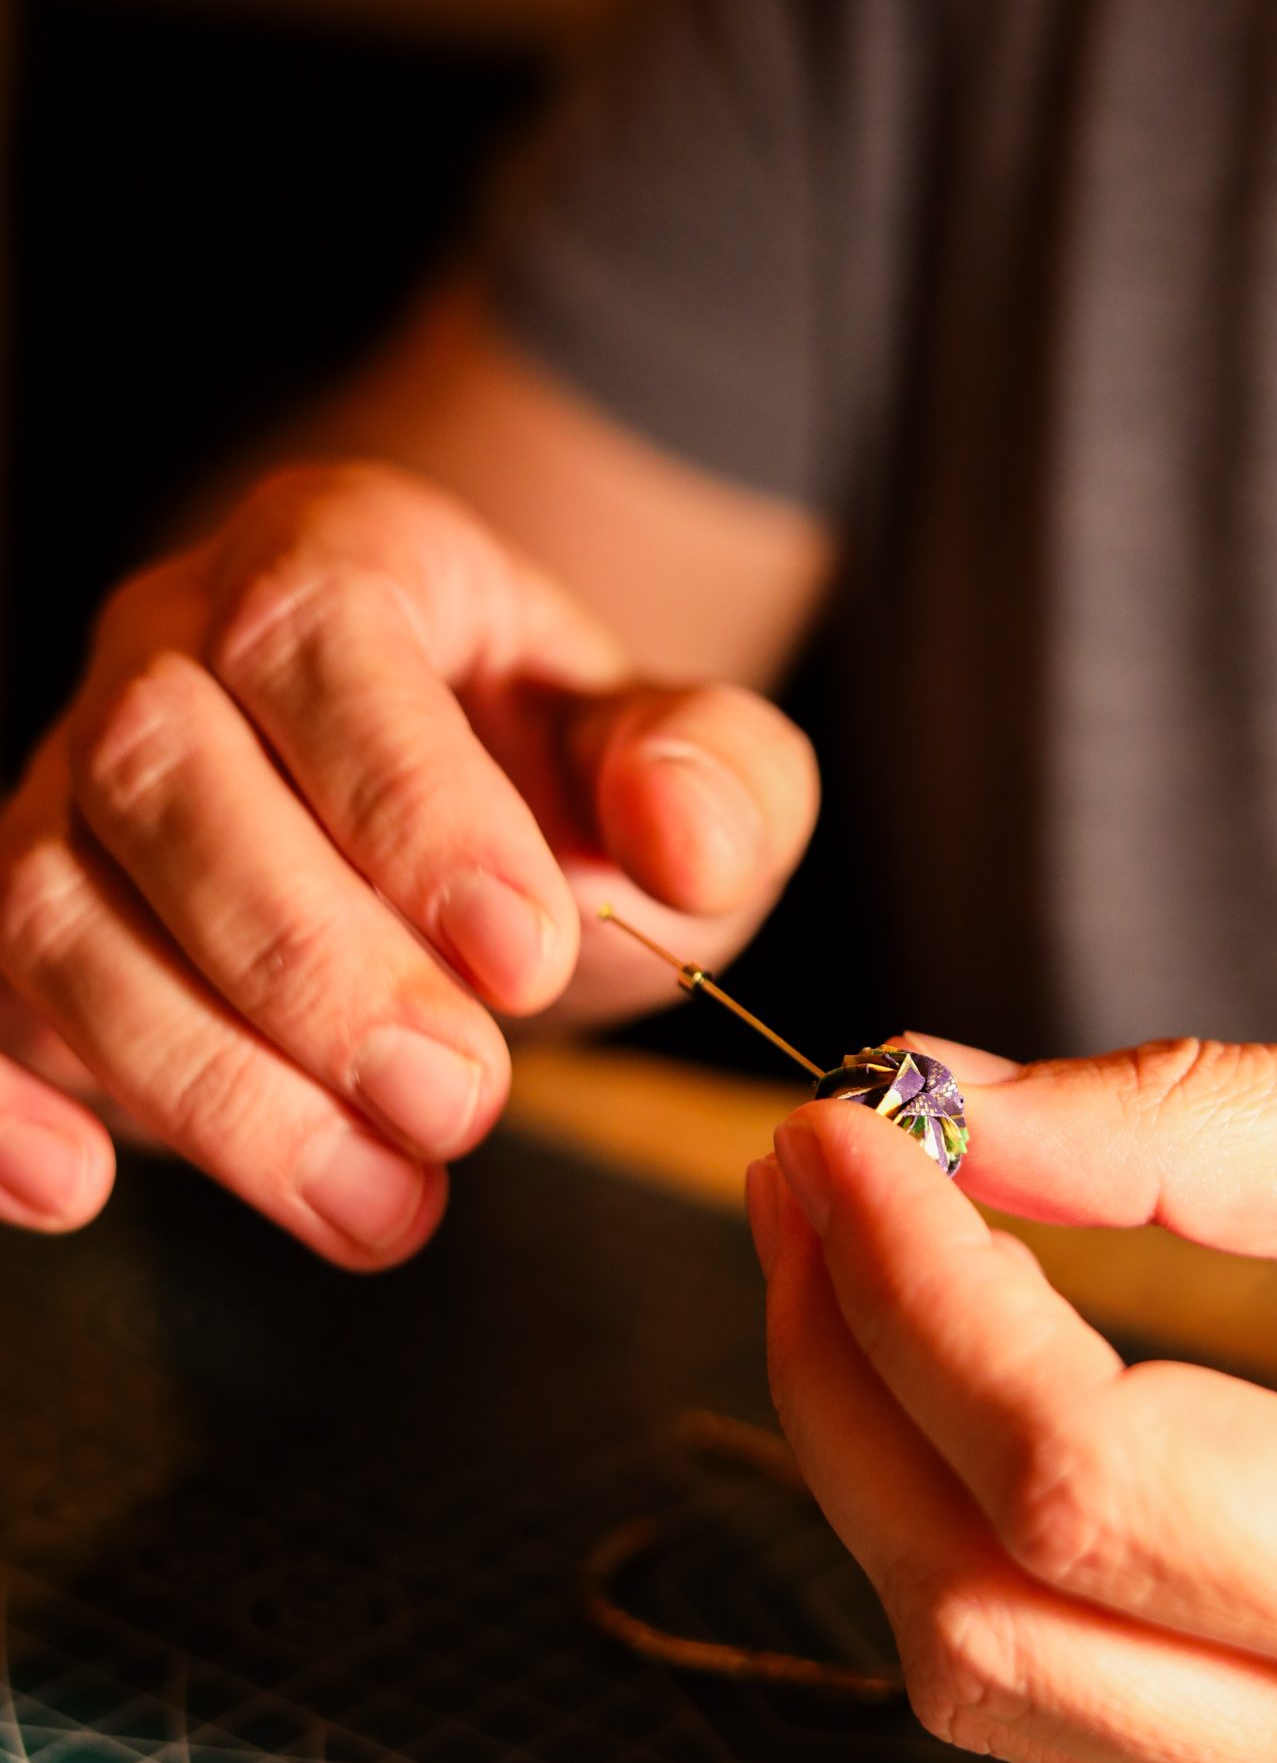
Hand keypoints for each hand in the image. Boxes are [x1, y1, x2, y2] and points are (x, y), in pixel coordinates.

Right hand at [0, 464, 816, 1263]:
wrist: (458, 829)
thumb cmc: (560, 785)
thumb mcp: (678, 763)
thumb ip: (718, 775)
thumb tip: (688, 836)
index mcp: (335, 561)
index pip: (322, 644)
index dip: (408, 803)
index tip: (525, 954)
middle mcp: (167, 656)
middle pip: (166, 776)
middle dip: (311, 965)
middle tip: (459, 1101)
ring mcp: (68, 793)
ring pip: (53, 912)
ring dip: (208, 1081)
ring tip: (384, 1201)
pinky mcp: (24, 925)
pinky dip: (3, 1108)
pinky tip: (87, 1192)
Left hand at [750, 1035, 1276, 1762]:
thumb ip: (1208, 1131)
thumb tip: (942, 1107)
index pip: (1084, 1480)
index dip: (918, 1293)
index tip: (837, 1130)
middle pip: (989, 1615)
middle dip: (843, 1378)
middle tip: (804, 1175)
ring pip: (997, 1684)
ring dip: (874, 1458)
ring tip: (844, 1255)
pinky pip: (1068, 1691)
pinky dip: (962, 1526)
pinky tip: (945, 1375)